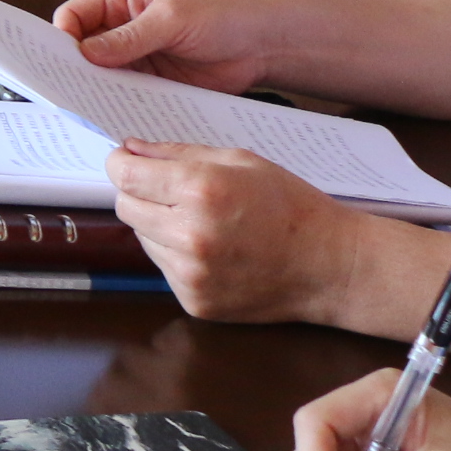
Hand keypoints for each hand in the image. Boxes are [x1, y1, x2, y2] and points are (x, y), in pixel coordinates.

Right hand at [52, 0, 281, 92]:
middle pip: (82, 47)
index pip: (74, 15)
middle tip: (66, 88)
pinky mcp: (150, 80)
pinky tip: (113, 112)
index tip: (58, 62)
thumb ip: (129, 37)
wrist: (260, 45)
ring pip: (100, 73)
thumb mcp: (171, 20)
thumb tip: (87, 53)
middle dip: (73, 66)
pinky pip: (124, 92)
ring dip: (95, 87)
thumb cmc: (221, 15)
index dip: (63, 37)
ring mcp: (134, 55)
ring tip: (87, 106)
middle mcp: (121, 25)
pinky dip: (117, 102)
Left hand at [107, 140, 362, 324]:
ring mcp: (191, 274)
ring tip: (202, 222)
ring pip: (141, 238)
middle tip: (170, 190)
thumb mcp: (239, 161)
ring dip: (158, 226)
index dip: (120, 163)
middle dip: (139, 193)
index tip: (126, 160)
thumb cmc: (290, 205)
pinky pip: (163, 268)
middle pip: (124, 206)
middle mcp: (189, 235)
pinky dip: (176, 255)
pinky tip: (213, 250)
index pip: (124, 175)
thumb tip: (130, 149)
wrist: (331, 266)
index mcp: (200, 192)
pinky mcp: (195, 301)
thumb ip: (177, 153)